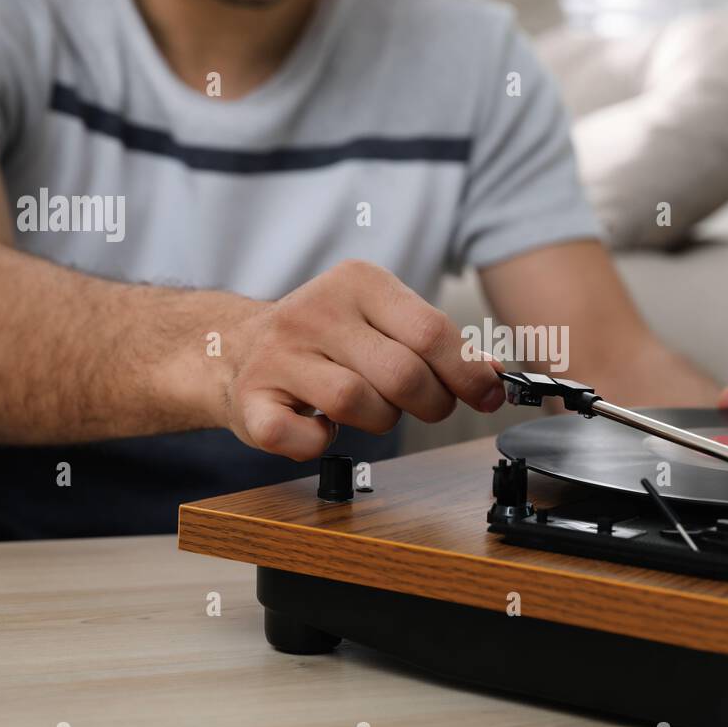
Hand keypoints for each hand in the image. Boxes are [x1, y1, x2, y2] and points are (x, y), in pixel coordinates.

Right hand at [220, 260, 505, 460]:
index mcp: (357, 282)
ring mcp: (278, 355)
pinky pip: (303, 439)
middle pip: (402, 374)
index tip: (486, 396)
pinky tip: (320, 427)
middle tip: (425, 406)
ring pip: (357, 404)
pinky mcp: (251, 400)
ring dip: (378, 420)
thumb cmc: (325, 340)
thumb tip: (493, 375)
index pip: (432, 331)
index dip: (468, 373)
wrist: (234, 347)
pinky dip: (320, 444)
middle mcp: (314, 311)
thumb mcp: (383, 322)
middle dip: (430, 403)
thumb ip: (437, 344)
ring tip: (367, 407)